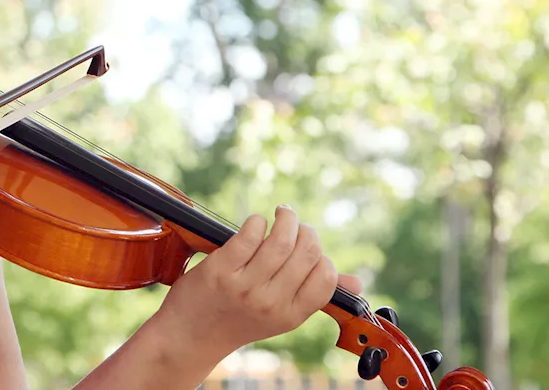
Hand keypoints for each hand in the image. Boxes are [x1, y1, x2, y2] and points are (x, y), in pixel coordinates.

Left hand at [155, 205, 360, 355]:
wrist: (191, 335)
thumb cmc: (239, 319)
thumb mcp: (280, 315)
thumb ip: (314, 296)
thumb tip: (356, 283)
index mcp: (291, 315)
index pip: (326, 278)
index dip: (323, 256)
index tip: (309, 248)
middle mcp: (270, 302)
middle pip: (306, 252)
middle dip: (306, 230)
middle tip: (296, 224)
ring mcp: (245, 286)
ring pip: (280, 240)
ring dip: (286, 218)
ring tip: (283, 213)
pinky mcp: (220, 270)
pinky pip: (249, 235)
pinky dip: (257, 222)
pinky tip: (256, 223)